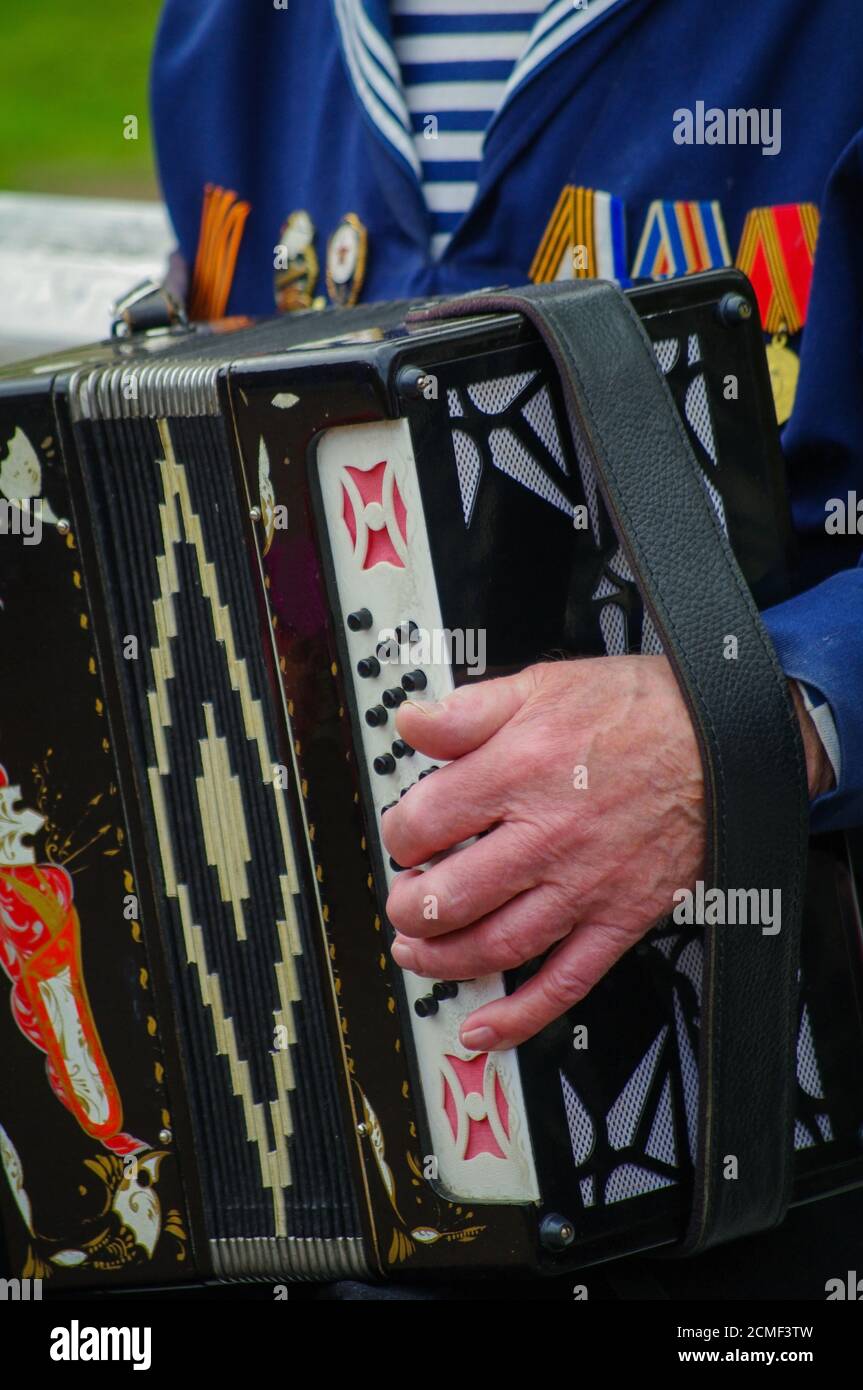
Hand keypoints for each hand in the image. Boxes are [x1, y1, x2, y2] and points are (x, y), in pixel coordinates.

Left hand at [382, 655, 706, 1049]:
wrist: (724, 743)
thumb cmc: (639, 712)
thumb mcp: (543, 685)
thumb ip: (468, 711)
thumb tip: (411, 724)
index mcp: (518, 773)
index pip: (424, 822)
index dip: (400, 833)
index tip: (405, 836)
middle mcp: (546, 837)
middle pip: (449, 896)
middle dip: (408, 906)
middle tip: (402, 902)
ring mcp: (583, 887)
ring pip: (495, 945)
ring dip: (442, 960)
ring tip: (417, 952)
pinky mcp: (618, 921)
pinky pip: (565, 982)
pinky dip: (520, 1016)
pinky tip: (484, 1028)